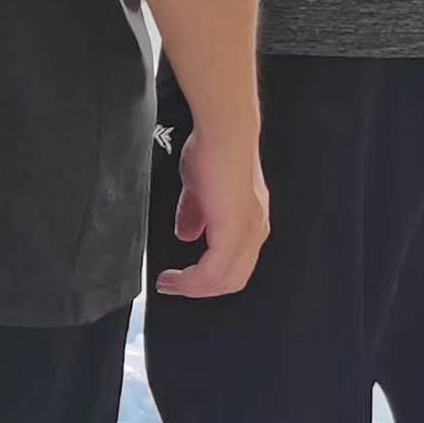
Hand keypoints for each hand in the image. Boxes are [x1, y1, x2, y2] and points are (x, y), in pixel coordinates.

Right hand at [156, 120, 269, 297]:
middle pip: (233, 279)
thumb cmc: (214, 150)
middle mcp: (255, 231)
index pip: (235, 263)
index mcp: (249, 222)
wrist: (224, 133)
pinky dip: (193, 280)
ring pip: (225, 279)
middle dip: (199, 289)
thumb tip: (186, 234)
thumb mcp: (200, 189)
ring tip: (168, 284)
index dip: (208, 276)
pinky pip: (214, 271)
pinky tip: (175, 277)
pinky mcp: (234, 232)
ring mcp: (247, 233)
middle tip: (171, 287)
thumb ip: (195, 214)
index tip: (181, 277)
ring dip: (193, 287)